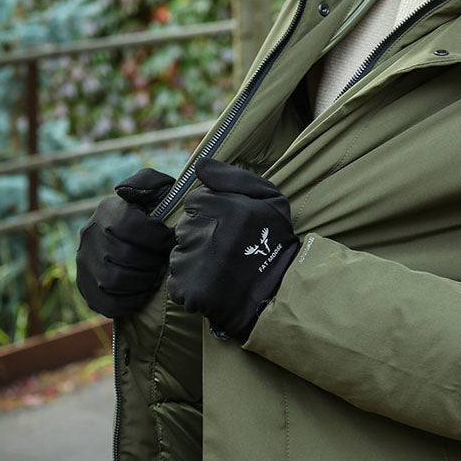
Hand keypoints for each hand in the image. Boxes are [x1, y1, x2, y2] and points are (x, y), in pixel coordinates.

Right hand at [76, 169, 175, 317]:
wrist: (134, 241)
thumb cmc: (154, 215)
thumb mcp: (156, 191)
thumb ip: (148, 182)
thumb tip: (123, 191)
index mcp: (107, 211)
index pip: (131, 226)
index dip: (158, 237)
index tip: (170, 239)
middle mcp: (89, 236)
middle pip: (124, 257)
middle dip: (152, 263)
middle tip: (164, 263)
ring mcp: (83, 263)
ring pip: (113, 281)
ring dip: (142, 282)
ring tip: (154, 276)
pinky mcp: (85, 288)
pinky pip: (107, 303)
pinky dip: (130, 301)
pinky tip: (142, 292)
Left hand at [167, 158, 300, 341]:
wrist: (282, 295)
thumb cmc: (276, 243)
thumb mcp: (271, 199)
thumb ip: (234, 177)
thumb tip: (200, 165)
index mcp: (227, 209)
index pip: (194, 202)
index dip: (211, 214)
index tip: (229, 228)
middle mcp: (208, 234)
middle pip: (185, 227)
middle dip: (201, 236)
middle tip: (227, 252)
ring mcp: (195, 262)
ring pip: (179, 253)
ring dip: (195, 260)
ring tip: (222, 270)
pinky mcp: (189, 289)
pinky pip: (177, 282)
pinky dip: (191, 286)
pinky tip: (213, 287)